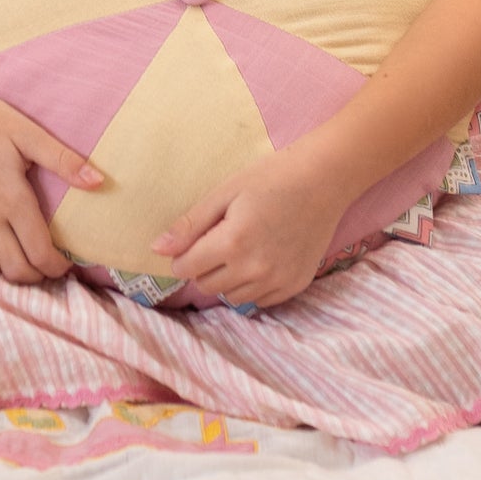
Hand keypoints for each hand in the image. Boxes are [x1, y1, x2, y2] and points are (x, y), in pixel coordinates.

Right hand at [0, 79, 101, 286]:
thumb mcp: (28, 132)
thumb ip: (63, 160)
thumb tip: (100, 182)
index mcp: (12, 198)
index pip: (39, 253)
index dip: (57, 268)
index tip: (65, 264)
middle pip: (15, 269)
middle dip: (36, 275)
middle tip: (46, 265)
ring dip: (5, 271)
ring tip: (18, 258)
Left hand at [154, 142, 346, 310]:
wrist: (323, 180)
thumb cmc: (271, 178)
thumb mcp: (225, 193)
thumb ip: (190, 224)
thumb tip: (157, 249)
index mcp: (232, 242)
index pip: (186, 268)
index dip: (182, 256)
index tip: (191, 242)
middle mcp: (255, 268)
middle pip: (206, 286)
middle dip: (203, 268)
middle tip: (217, 241)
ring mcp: (277, 280)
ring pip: (232, 297)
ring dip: (227, 279)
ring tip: (241, 249)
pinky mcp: (295, 286)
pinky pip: (259, 300)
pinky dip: (252, 286)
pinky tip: (260, 259)